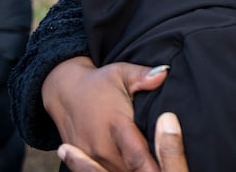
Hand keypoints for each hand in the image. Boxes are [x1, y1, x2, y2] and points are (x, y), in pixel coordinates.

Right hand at [43, 57, 168, 170]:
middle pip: (130, 170)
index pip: (137, 154)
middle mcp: (101, 147)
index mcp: (115, 125)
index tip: (170, 165)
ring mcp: (89, 158)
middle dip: (149, 170)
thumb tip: (164, 73)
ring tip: (156, 168)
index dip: (155, 164)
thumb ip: (143, 76)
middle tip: (170, 169)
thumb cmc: (99, 82)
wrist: (64, 92)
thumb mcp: (122, 73)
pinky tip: (135, 170)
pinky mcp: (81, 165)